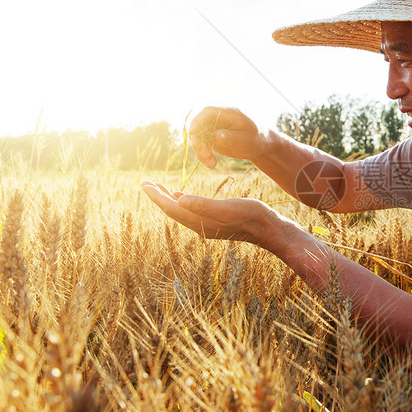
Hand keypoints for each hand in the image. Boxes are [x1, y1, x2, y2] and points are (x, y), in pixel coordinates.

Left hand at [140, 181, 276, 243]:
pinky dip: (182, 201)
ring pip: (180, 210)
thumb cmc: (250, 215)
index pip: (171, 208)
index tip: (144, 184)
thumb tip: (179, 200)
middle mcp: (199, 224)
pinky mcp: (214, 220)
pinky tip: (180, 195)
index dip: (156, 196)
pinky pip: (191, 210)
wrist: (267, 228)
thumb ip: (203, 205)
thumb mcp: (227, 208)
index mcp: (200, 220)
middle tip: (145, 183)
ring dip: (168, 198)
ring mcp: (206, 224)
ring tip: (157, 187)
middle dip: (158, 196)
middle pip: (172, 210)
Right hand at [188, 107, 268, 167]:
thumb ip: (232, 137)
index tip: (193, 132)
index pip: (209, 112)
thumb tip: (216, 135)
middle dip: (198, 141)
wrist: (260, 145)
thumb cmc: (256, 140)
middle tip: (205, 155)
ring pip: (199, 137)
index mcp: (229, 114)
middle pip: (200, 125)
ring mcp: (214, 128)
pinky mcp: (212, 137)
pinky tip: (211, 163)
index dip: (198, 120)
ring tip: (211, 164)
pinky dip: (203, 154)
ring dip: (201, 150)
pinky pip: (202, 145)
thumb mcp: (247, 140)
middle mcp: (219, 119)